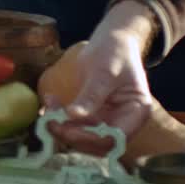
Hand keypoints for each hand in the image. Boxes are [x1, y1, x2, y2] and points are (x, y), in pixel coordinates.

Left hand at [48, 0, 154, 155]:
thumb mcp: (104, 71)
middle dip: (72, 135)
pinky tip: (50, 103)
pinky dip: (61, 119)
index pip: (115, 138)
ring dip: (62, 128)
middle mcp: (125, 123)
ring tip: (47, 109)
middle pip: (98, 143)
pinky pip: (76, 126)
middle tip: (50, 121)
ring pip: (84, 137)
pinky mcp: (93, 117)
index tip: (67, 130)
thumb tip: (73, 116)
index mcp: (137, 112)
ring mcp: (109, 121)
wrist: (111, 40)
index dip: (91, 138)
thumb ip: (91, 95)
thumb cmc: (115, 51)